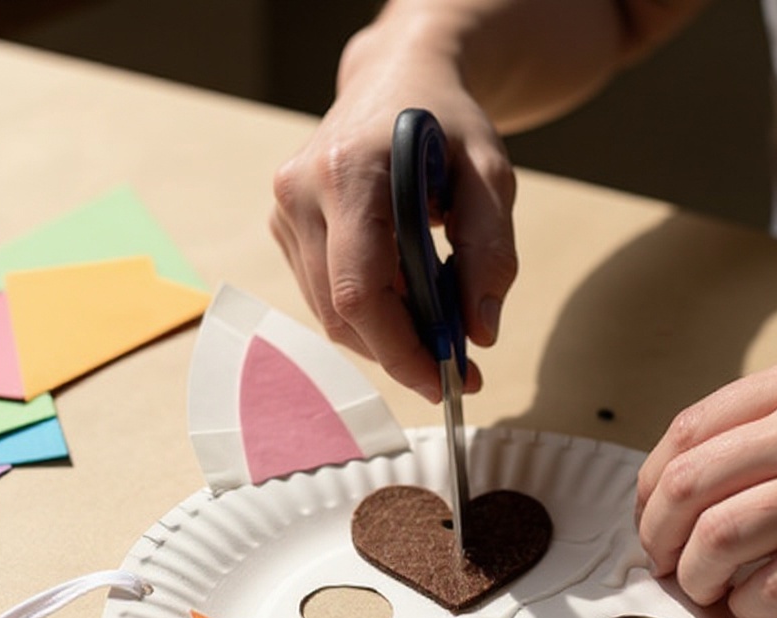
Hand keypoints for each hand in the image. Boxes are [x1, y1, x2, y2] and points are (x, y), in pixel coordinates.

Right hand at [270, 31, 517, 401]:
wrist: (398, 79)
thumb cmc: (447, 124)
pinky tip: (408, 299)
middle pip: (342, 313)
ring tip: (439, 324)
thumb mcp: (491, 176)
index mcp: (348, 172)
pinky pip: (326, 297)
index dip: (402, 350)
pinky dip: (371, 316)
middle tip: (457, 366)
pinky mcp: (285, 228)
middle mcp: (301, 192)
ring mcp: (285, 211)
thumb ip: (492, 253)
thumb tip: (479, 333)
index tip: (449, 380)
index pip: (361, 290)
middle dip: (401, 354)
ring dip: (388, 338)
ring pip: (331, 314)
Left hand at [636, 348, 776, 617]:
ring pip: (721, 537)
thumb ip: (775, 417)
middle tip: (661, 561)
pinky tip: (754, 604)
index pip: (688, 430)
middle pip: (687, 484)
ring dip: (694, 576)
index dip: (649, 484)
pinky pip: (776, 587)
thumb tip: (697, 477)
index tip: (649, 515)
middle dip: (657, 535)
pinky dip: (749, 605)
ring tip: (702, 588)